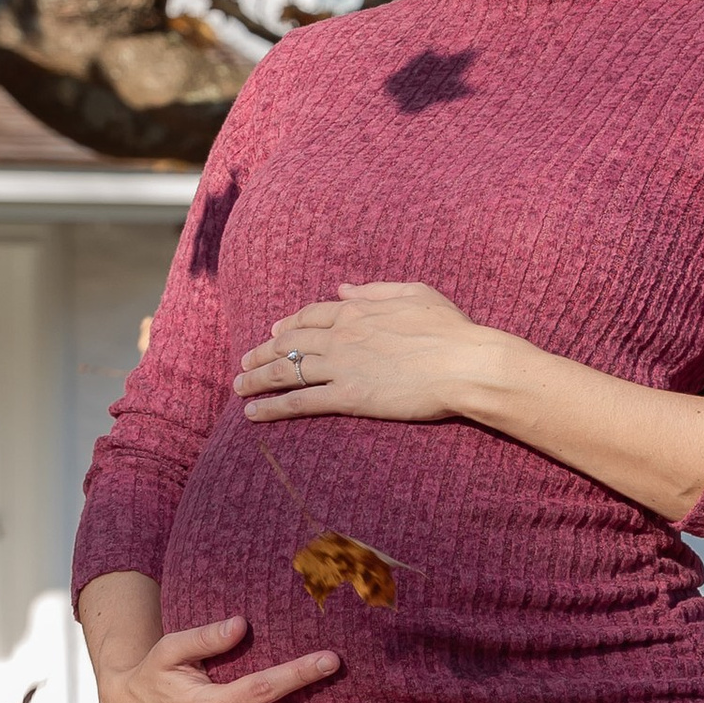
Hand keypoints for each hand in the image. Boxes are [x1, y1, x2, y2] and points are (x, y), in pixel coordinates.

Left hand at [235, 281, 498, 424]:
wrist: (464, 363)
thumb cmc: (450, 329)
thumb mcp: (415, 293)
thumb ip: (375, 290)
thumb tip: (343, 289)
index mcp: (357, 310)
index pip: (310, 316)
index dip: (288, 325)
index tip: (274, 333)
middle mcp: (341, 335)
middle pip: (288, 342)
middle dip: (262, 352)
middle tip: (245, 363)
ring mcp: (341, 365)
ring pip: (286, 371)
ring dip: (257, 378)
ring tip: (239, 386)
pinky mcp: (347, 396)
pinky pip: (299, 401)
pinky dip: (271, 407)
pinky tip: (252, 413)